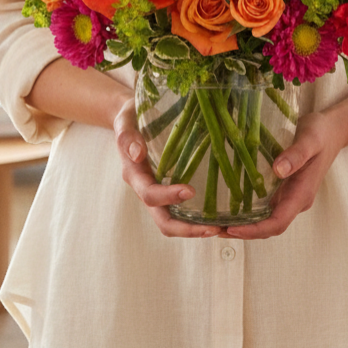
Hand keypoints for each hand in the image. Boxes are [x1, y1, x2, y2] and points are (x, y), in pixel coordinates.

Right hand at [113, 97, 220, 237]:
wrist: (130, 119)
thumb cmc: (129, 117)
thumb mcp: (124, 120)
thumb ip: (127, 136)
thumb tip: (137, 153)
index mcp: (135, 175)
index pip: (150, 194)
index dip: (168, 196)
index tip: (190, 190)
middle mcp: (146, 189)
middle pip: (163, 221)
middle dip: (187, 229)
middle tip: (214, 228)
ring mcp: (159, 192)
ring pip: (175, 221)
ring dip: (197, 230)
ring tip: (223, 229)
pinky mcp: (170, 190)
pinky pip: (183, 212)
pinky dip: (200, 219)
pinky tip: (222, 218)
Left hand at [224, 110, 342, 239]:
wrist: (332, 130)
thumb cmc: (321, 133)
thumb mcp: (311, 139)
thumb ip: (296, 155)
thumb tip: (278, 171)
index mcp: (302, 194)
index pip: (277, 222)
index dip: (254, 230)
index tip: (232, 228)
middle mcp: (295, 200)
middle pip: (269, 227)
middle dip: (243, 232)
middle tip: (214, 229)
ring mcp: (289, 195)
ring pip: (266, 219)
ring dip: (243, 224)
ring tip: (216, 223)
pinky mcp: (283, 188)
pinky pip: (265, 206)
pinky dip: (248, 211)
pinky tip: (230, 205)